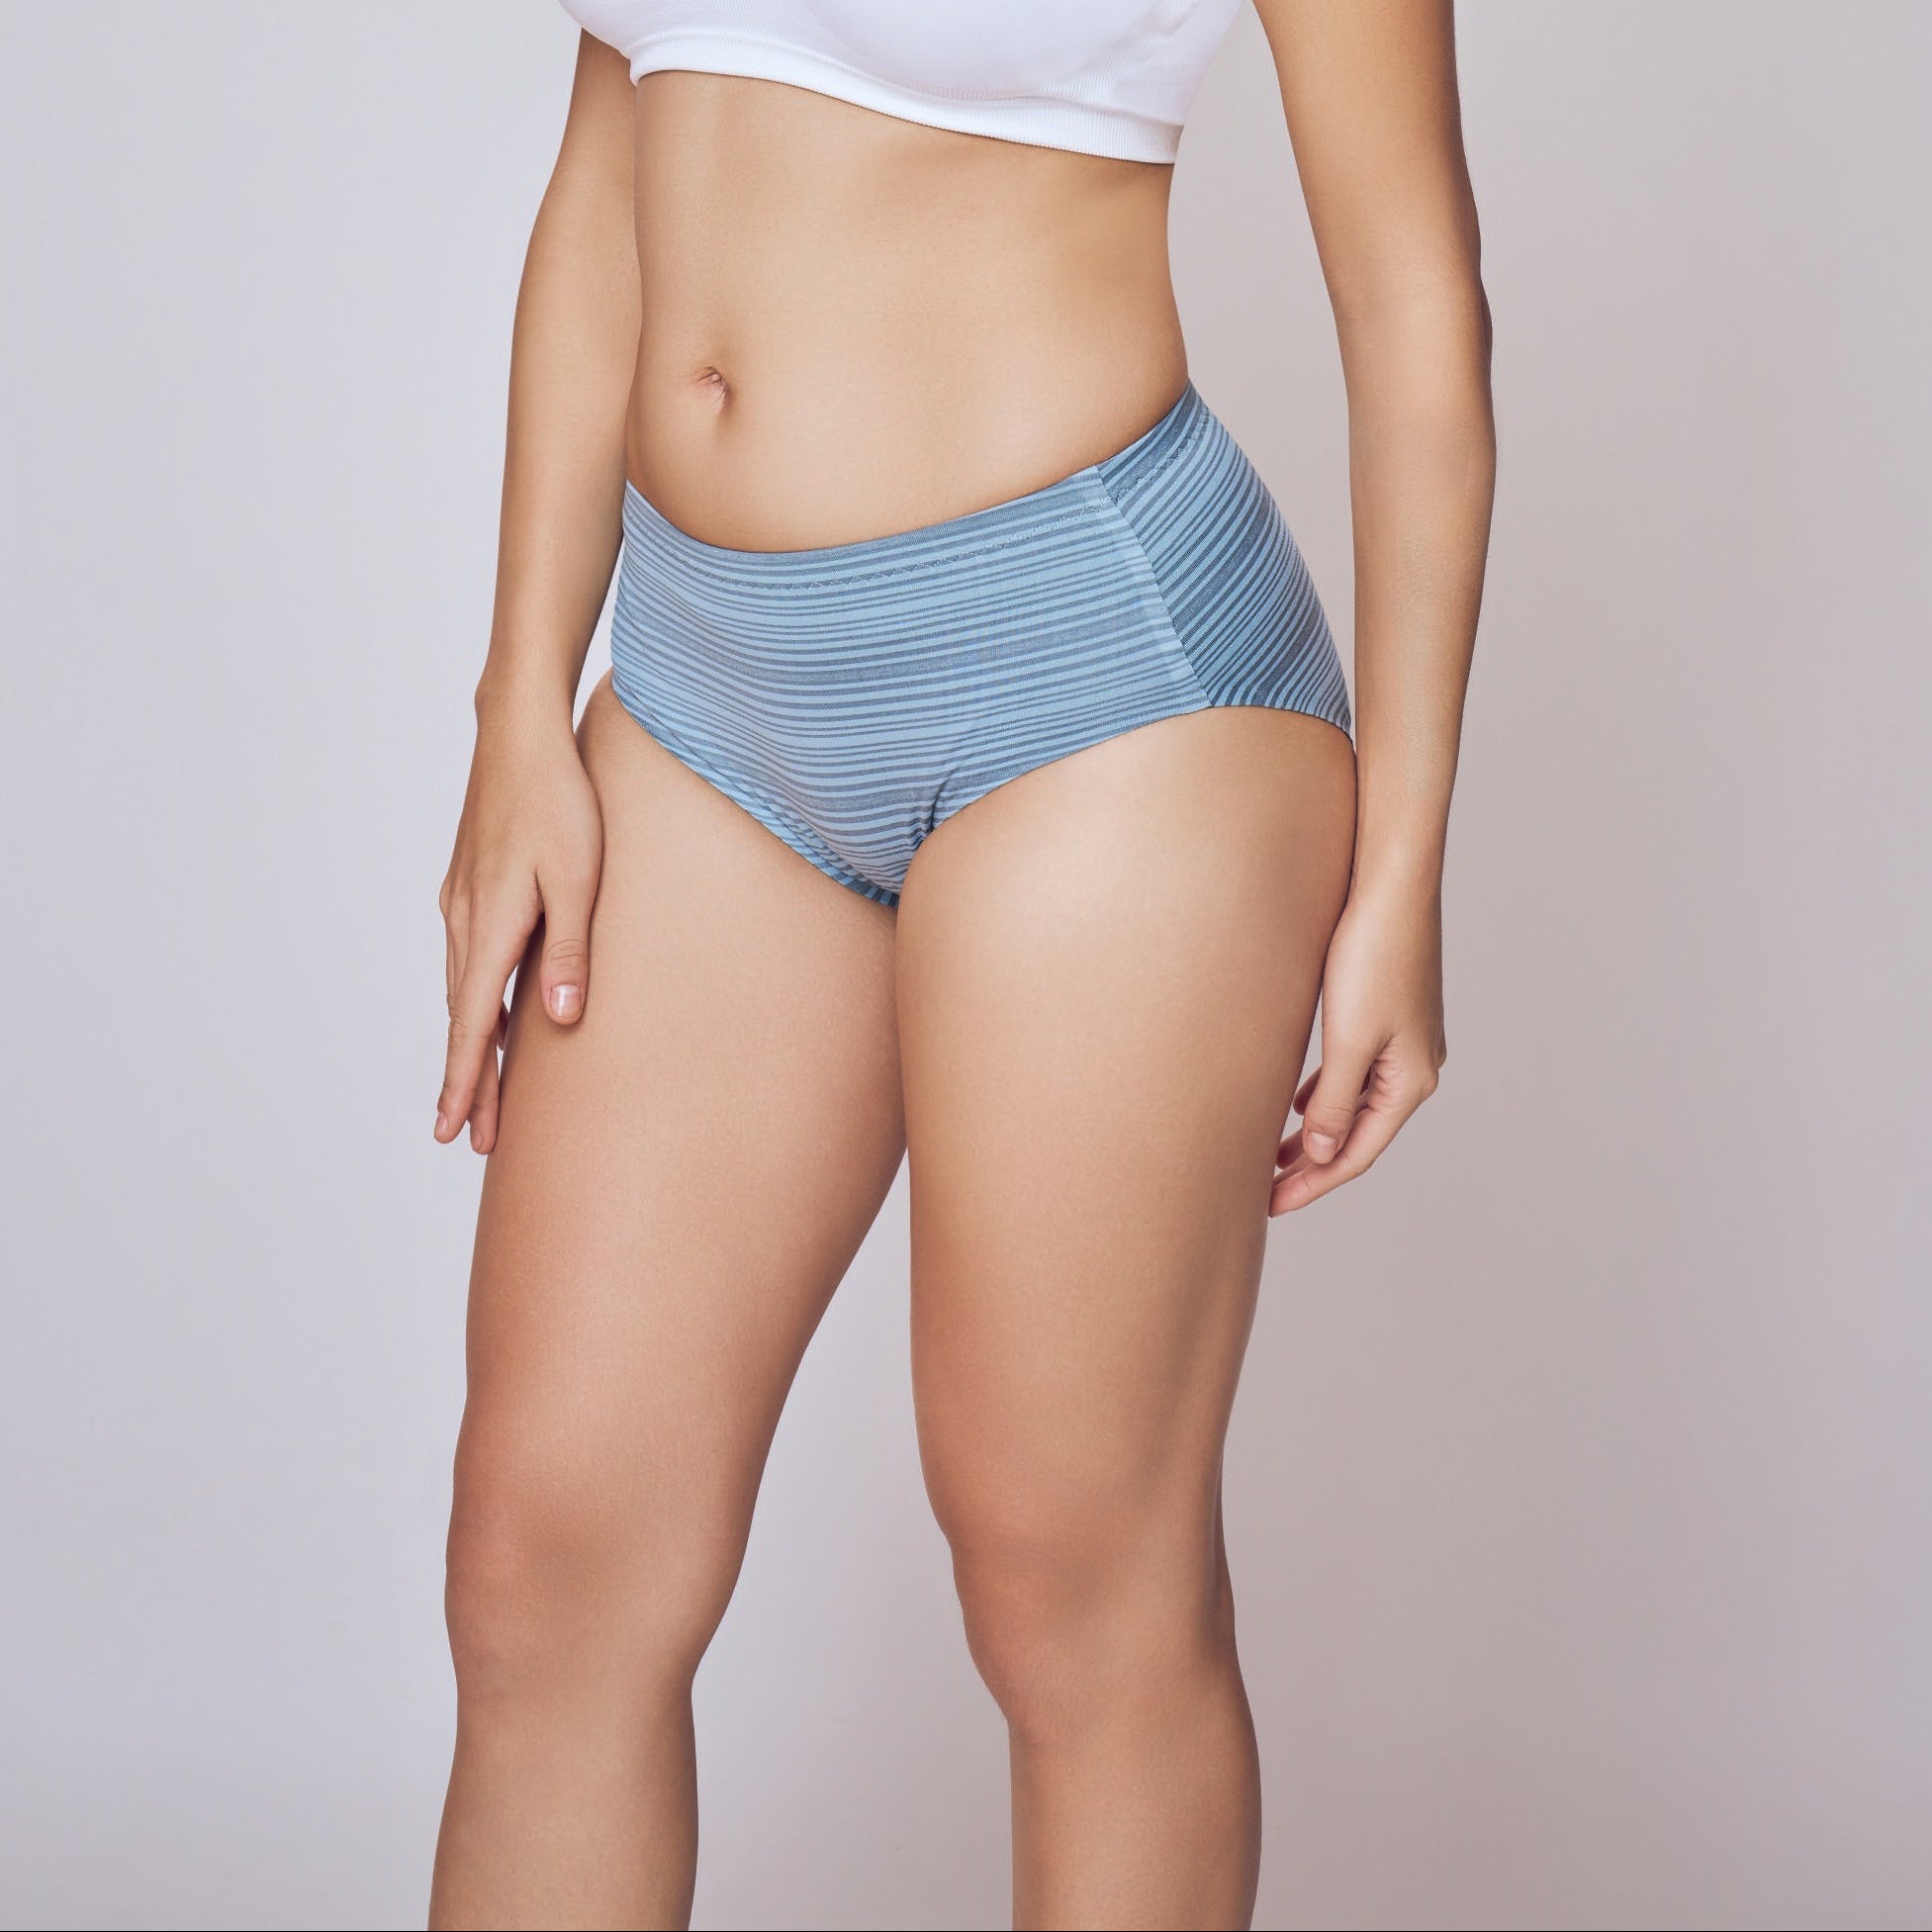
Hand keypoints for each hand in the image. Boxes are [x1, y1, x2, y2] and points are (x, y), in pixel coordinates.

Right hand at [436, 702, 601, 1152]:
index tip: (452, 1131)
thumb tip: (559, 1020)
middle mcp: (464, 920)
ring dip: (472, 1042)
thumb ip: (568, 952)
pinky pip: (468, 958)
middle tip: (471, 1139)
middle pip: (463, 1018)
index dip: (463, 1083)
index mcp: (489, 927)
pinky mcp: (471, 883)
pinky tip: (487, 1011)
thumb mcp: (578, 879)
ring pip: (463, 988)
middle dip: (468, 1080)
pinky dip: (474, 999)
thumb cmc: (559, 801)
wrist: (519, 733)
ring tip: (482, 1091)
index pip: (471, 1025)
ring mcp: (462, 900)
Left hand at [1271, 876, 1445, 1213]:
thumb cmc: (1372, 956)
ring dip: (1316, 1131)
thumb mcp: (1348, 1039)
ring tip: (1274, 1155)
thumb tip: (1322, 1153)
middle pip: (1357, 1134)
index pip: (1356, 1152)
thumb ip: (1333, 1102)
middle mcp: (1415, 1067)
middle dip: (1313, 1165)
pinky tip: (1298, 1102)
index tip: (1272, 1205)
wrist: (1391, 886)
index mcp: (1410, 1081)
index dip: (1313, 1183)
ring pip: (1353, 1104)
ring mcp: (1404, 1041)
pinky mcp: (1388, 1015)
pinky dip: (1325, 1095)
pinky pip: (1355, 1073)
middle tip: (1265, 1191)